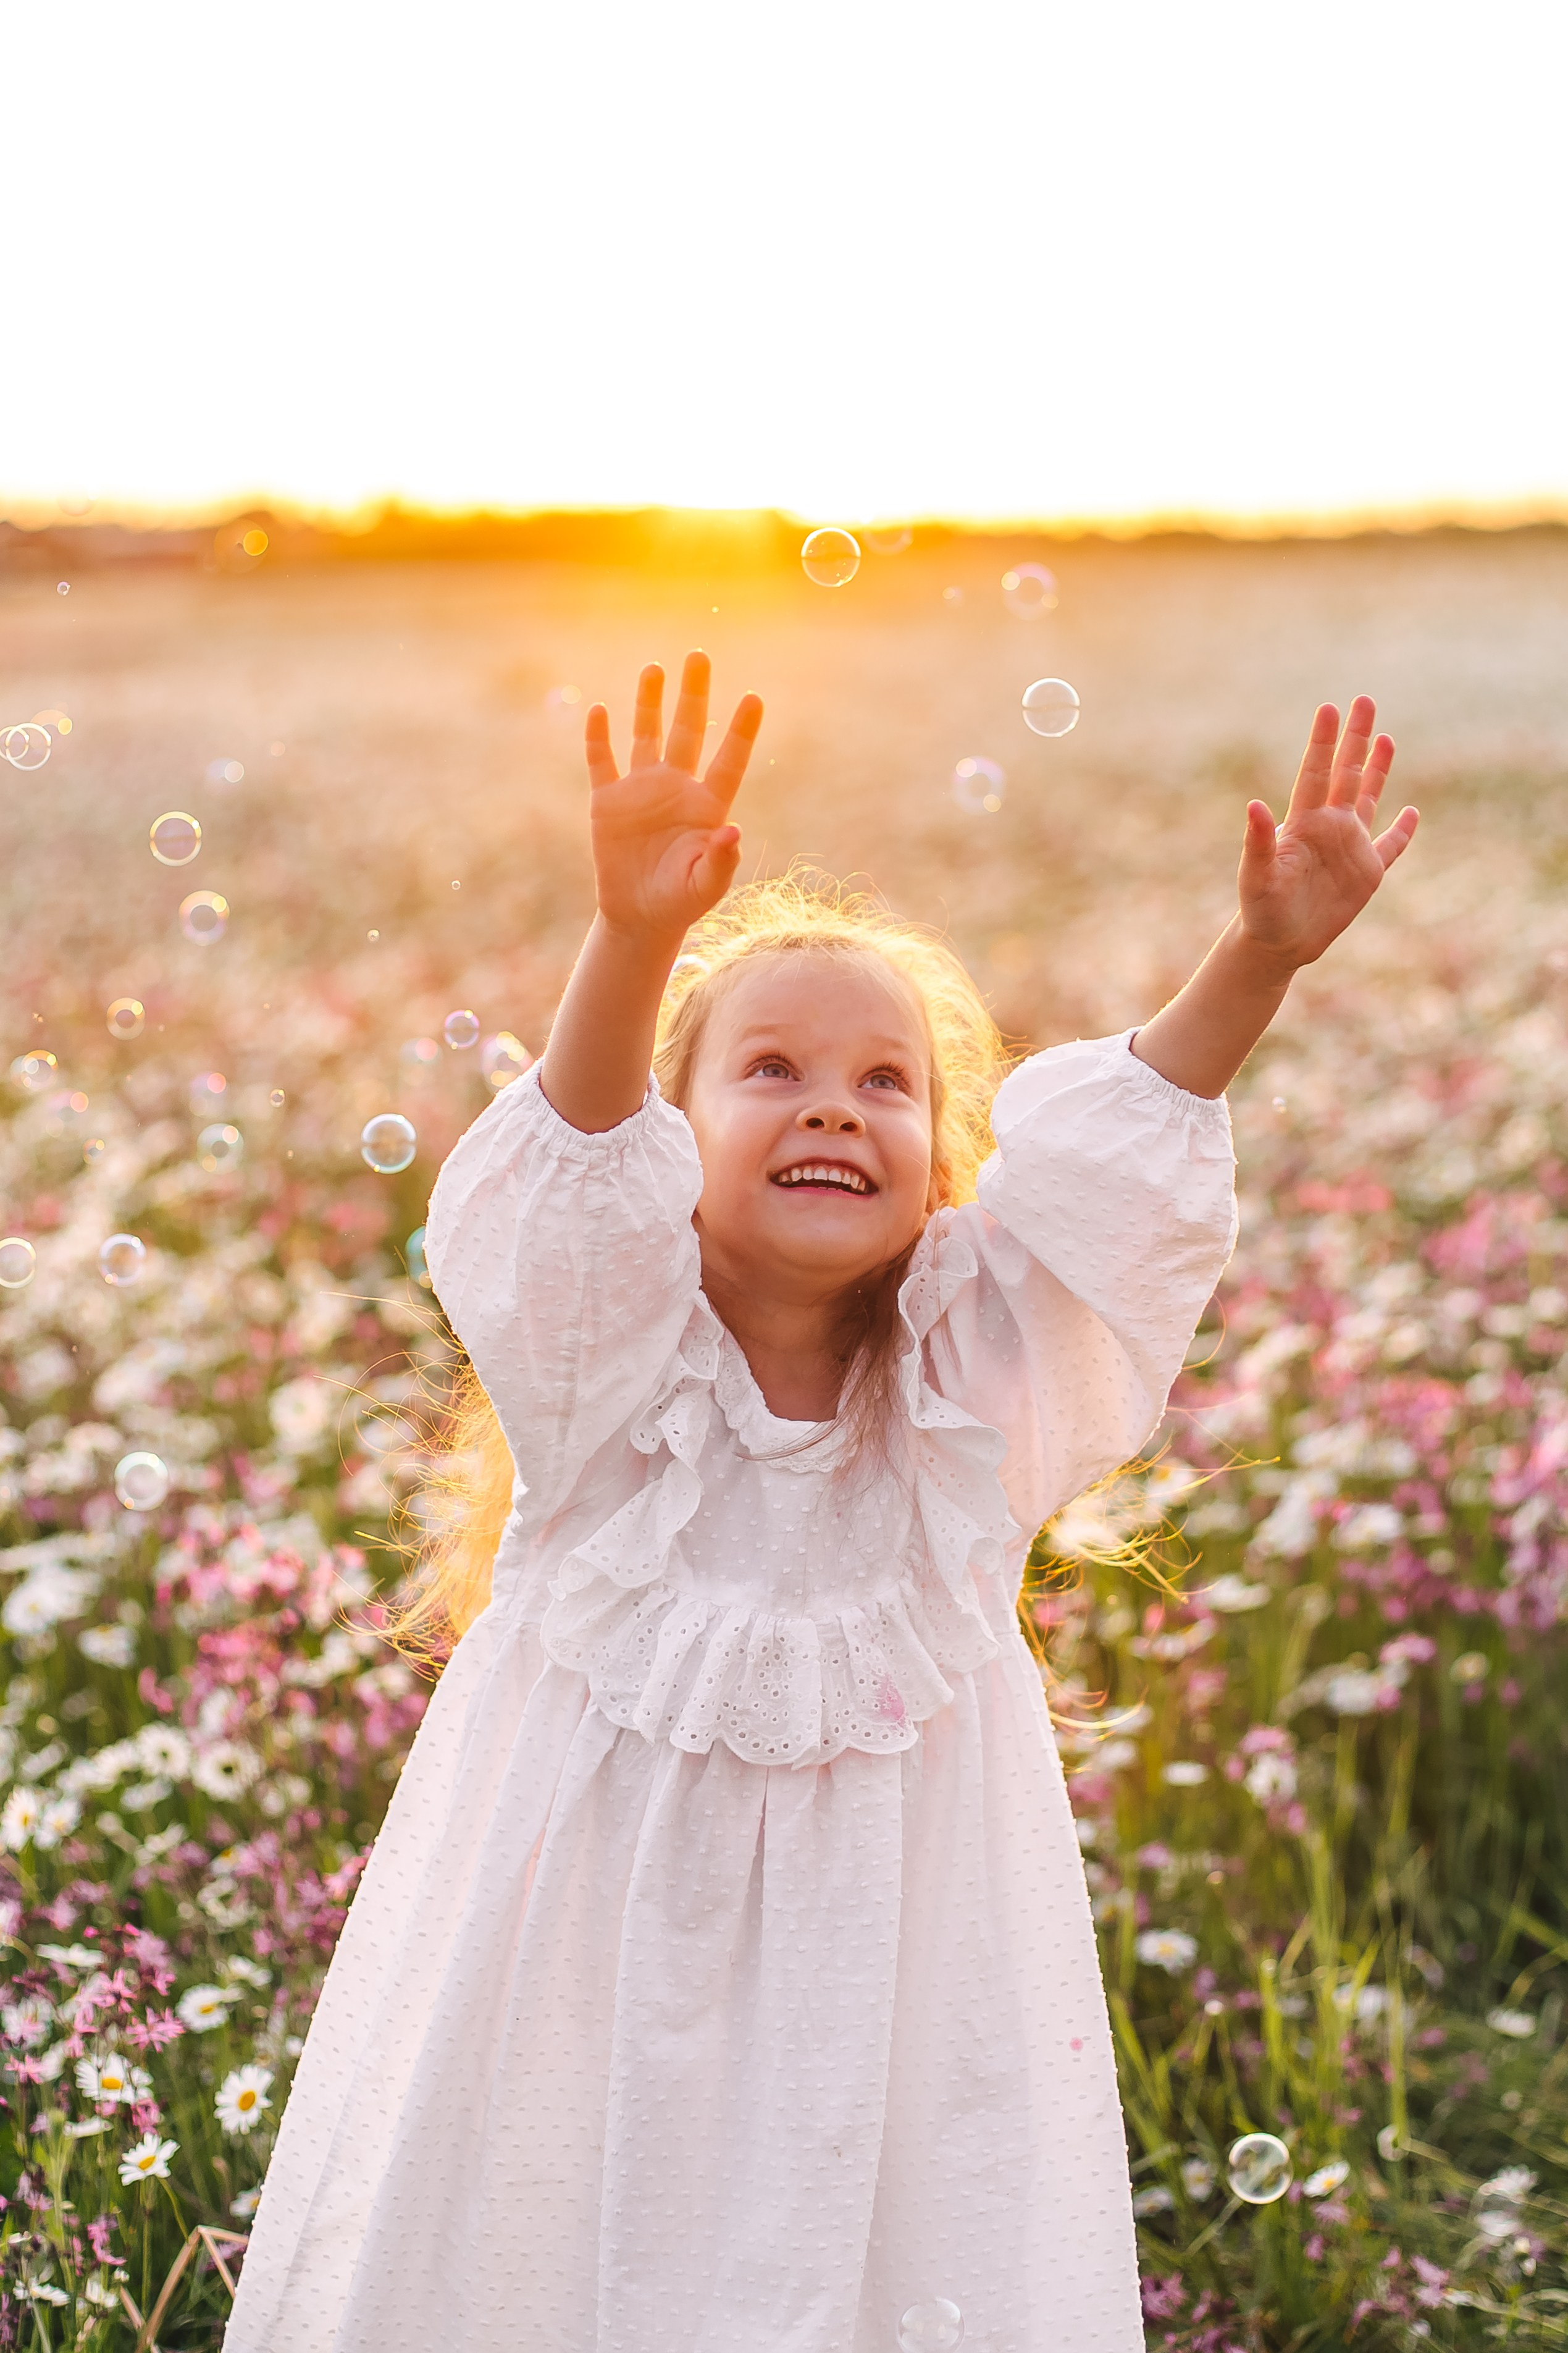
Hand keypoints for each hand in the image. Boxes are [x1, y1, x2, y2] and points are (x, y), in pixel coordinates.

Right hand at [584, 651, 761, 944]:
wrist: (639, 916)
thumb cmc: (681, 901)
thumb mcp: (705, 886)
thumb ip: (720, 861)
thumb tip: (733, 832)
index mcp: (707, 805)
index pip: (728, 760)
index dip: (741, 731)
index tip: (754, 698)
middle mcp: (676, 788)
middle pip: (688, 731)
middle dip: (693, 694)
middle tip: (698, 656)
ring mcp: (641, 791)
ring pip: (646, 735)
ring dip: (649, 703)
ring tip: (654, 668)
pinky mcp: (608, 801)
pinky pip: (602, 761)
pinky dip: (599, 737)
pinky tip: (599, 711)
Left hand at [1238, 697, 1417, 971]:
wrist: (1277, 943)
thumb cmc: (1260, 910)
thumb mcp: (1256, 876)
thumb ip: (1257, 842)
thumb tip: (1253, 805)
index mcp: (1303, 823)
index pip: (1316, 772)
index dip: (1324, 741)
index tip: (1330, 708)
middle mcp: (1328, 827)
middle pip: (1346, 773)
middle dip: (1355, 738)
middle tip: (1364, 700)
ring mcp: (1349, 847)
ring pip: (1368, 798)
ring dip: (1377, 769)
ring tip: (1385, 737)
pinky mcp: (1367, 874)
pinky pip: (1390, 847)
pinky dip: (1403, 831)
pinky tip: (1413, 812)